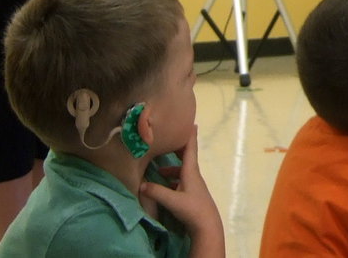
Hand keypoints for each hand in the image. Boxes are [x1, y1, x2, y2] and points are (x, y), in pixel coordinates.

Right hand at [140, 127, 223, 255]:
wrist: (207, 225)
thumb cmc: (193, 209)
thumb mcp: (172, 200)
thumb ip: (156, 192)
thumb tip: (140, 184)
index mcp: (191, 171)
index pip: (191, 147)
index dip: (190, 134)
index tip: (190, 120)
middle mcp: (193, 174)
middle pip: (186, 156)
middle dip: (178, 148)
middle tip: (169, 140)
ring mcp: (193, 184)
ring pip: (182, 170)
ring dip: (172, 167)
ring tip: (159, 170)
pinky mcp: (191, 193)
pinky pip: (181, 180)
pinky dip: (172, 179)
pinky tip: (164, 186)